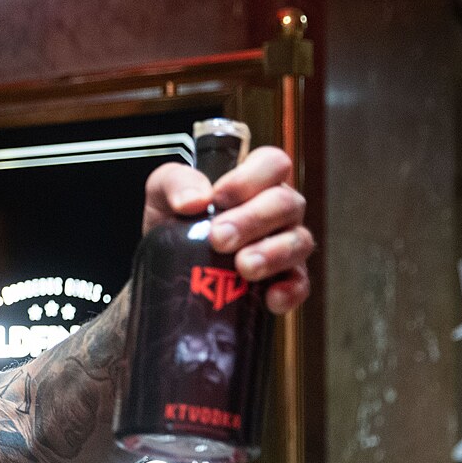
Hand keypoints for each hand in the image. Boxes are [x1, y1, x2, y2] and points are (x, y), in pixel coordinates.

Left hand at [142, 146, 312, 313]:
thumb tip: (193, 201)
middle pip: (287, 204)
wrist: (165, 267)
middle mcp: (276, 211)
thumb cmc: (172, 222)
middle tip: (220, 238)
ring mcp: (284, 245)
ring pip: (299, 242)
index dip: (251, 178)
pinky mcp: (284, 280)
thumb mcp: (161, 193)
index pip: (272, 164)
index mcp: (254, 183)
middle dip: (253, 220)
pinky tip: (270, 298)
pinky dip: (290, 291)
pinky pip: (300, 284)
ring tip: (244, 267)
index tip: (219, 197)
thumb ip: (175, 183)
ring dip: (273, 254)